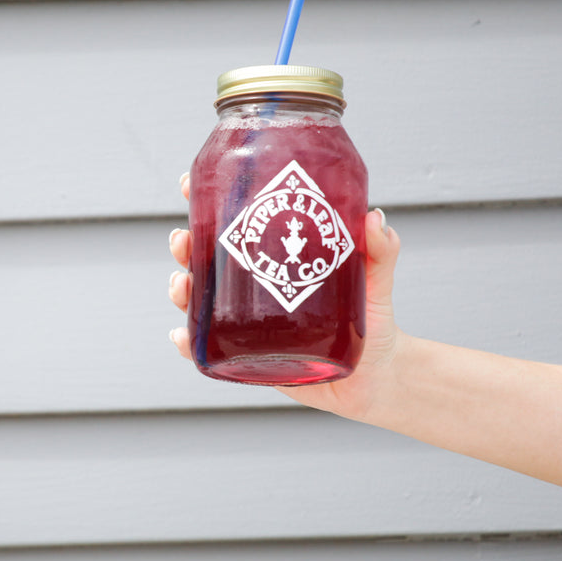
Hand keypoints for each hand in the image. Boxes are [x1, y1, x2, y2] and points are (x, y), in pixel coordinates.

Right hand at [167, 171, 406, 422]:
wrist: (378, 375)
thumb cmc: (373, 318)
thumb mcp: (376, 278)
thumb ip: (380, 249)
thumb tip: (373, 219)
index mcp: (275, 257)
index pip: (234, 224)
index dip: (205, 204)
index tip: (186, 185)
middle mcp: (255, 288)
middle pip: (206, 260)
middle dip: (185, 246)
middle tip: (182, 240)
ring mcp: (248, 323)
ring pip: (201, 302)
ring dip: (182, 290)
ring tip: (183, 285)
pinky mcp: (249, 357)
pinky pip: (211, 349)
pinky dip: (189, 343)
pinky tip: (181, 337)